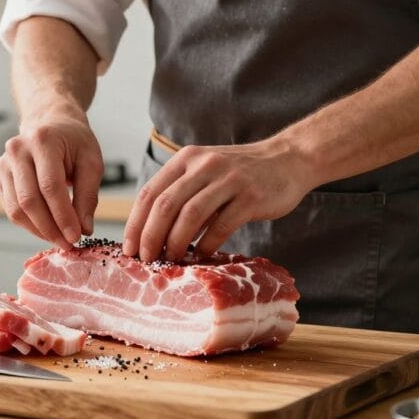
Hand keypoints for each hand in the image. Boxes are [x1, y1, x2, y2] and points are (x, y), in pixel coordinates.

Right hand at [0, 111, 103, 249]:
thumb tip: (84, 229)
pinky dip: (29, 224)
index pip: (50, 186)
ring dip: (39, 230)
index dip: (63, 215)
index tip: (76, 236)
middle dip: (50, 228)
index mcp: (42, 141)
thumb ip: (88, 196)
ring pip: (16, 209)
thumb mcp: (91, 162)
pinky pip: (11, 208)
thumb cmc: (74, 142)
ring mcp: (3, 163)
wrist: (51, 124)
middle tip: (68, 244)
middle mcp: (17, 150)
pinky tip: (46, 228)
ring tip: (59, 239)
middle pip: (29, 200)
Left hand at [122, 138, 315, 261]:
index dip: (135, 223)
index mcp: (186, 159)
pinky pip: (222, 225)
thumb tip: (150, 233)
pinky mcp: (251, 196)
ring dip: (176, 242)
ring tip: (171, 259)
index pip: (149, 192)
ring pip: (190, 214)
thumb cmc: (240, 173)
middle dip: (150, 236)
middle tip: (146, 259)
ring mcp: (229, 179)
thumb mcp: (205, 172)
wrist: (288, 159)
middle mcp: (204, 165)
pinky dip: (207, 244)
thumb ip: (180, 193)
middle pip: (165, 204)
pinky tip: (202, 255)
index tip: (129, 249)